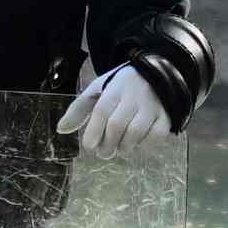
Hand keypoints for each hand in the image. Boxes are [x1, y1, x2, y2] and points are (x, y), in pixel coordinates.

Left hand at [59, 60, 173, 147]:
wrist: (158, 73)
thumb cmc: (122, 86)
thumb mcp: (99, 90)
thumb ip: (79, 109)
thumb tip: (60, 130)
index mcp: (115, 88)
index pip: (102, 111)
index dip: (94, 131)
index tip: (89, 146)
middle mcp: (134, 95)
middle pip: (117, 125)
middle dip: (107, 144)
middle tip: (103, 153)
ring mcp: (152, 105)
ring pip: (136, 132)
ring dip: (124, 147)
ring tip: (119, 149)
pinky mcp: (166, 115)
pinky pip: (155, 135)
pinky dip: (144, 144)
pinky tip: (137, 144)